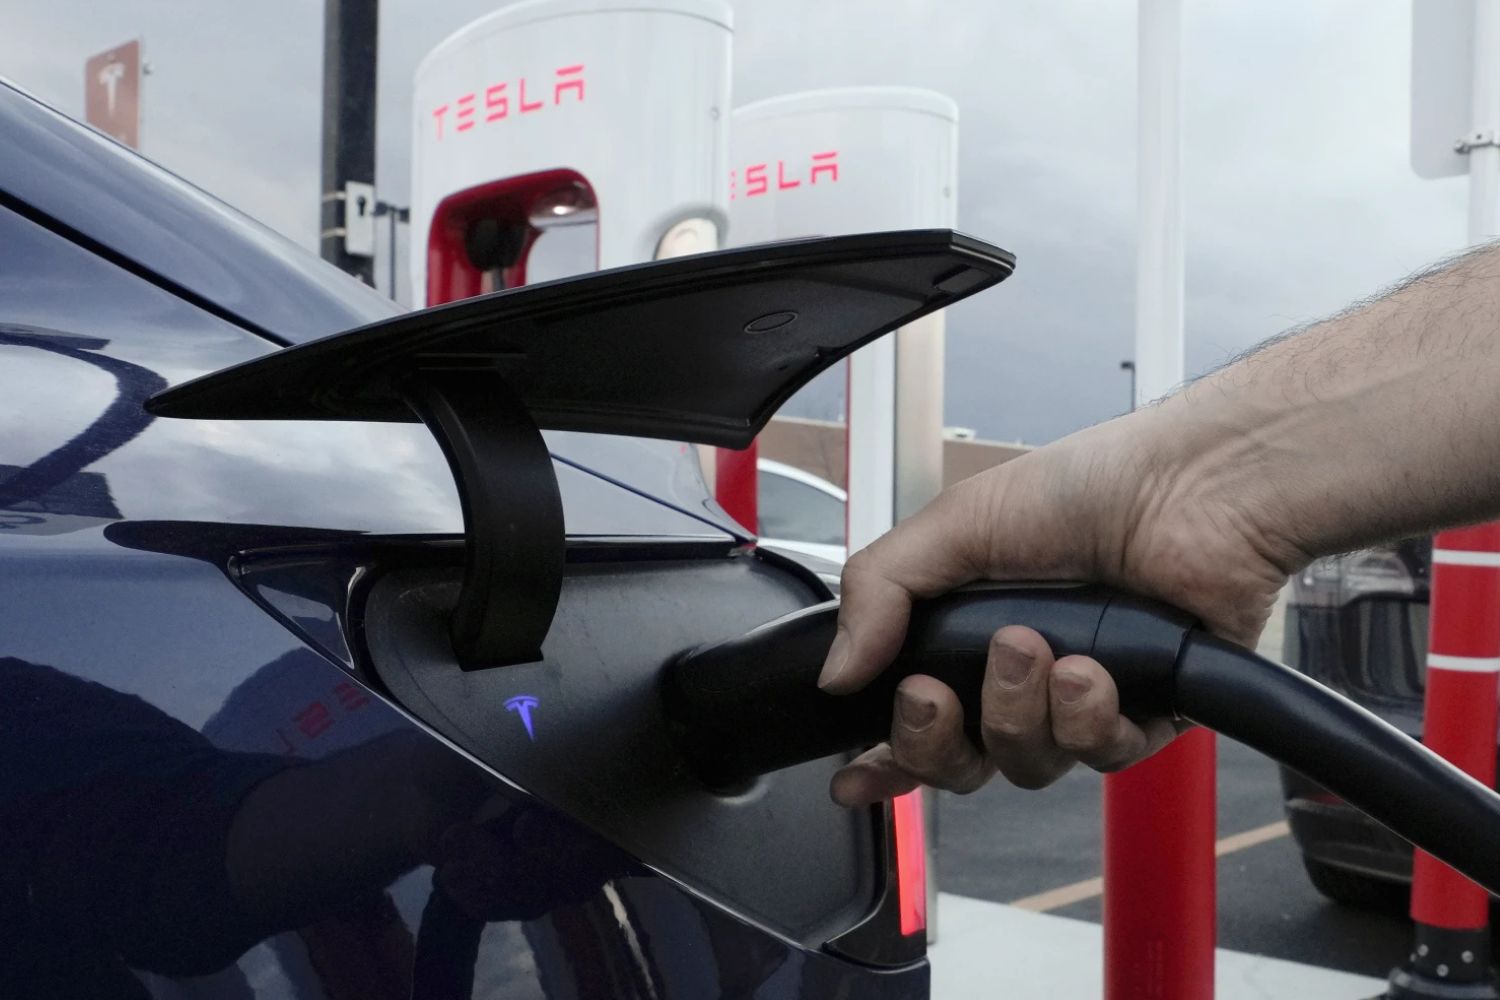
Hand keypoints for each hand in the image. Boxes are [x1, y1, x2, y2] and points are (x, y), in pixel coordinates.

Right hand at [821, 408, 1297, 805]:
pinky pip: (1100, 758)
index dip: (885, 756)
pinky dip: (1088, 718)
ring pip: (1026, 762)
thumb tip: (835, 671)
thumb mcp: (953, 525)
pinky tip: (1092, 670)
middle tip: (934, 694)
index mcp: (967, 632)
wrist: (1191, 487)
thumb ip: (879, 594)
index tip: (854, 777)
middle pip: (961, 761)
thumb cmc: (1084, 487)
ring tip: (1036, 649)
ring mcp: (1082, 699)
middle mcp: (1021, 675)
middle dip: (935, 739)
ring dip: (1018, 711)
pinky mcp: (1145, 716)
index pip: (914, 716)